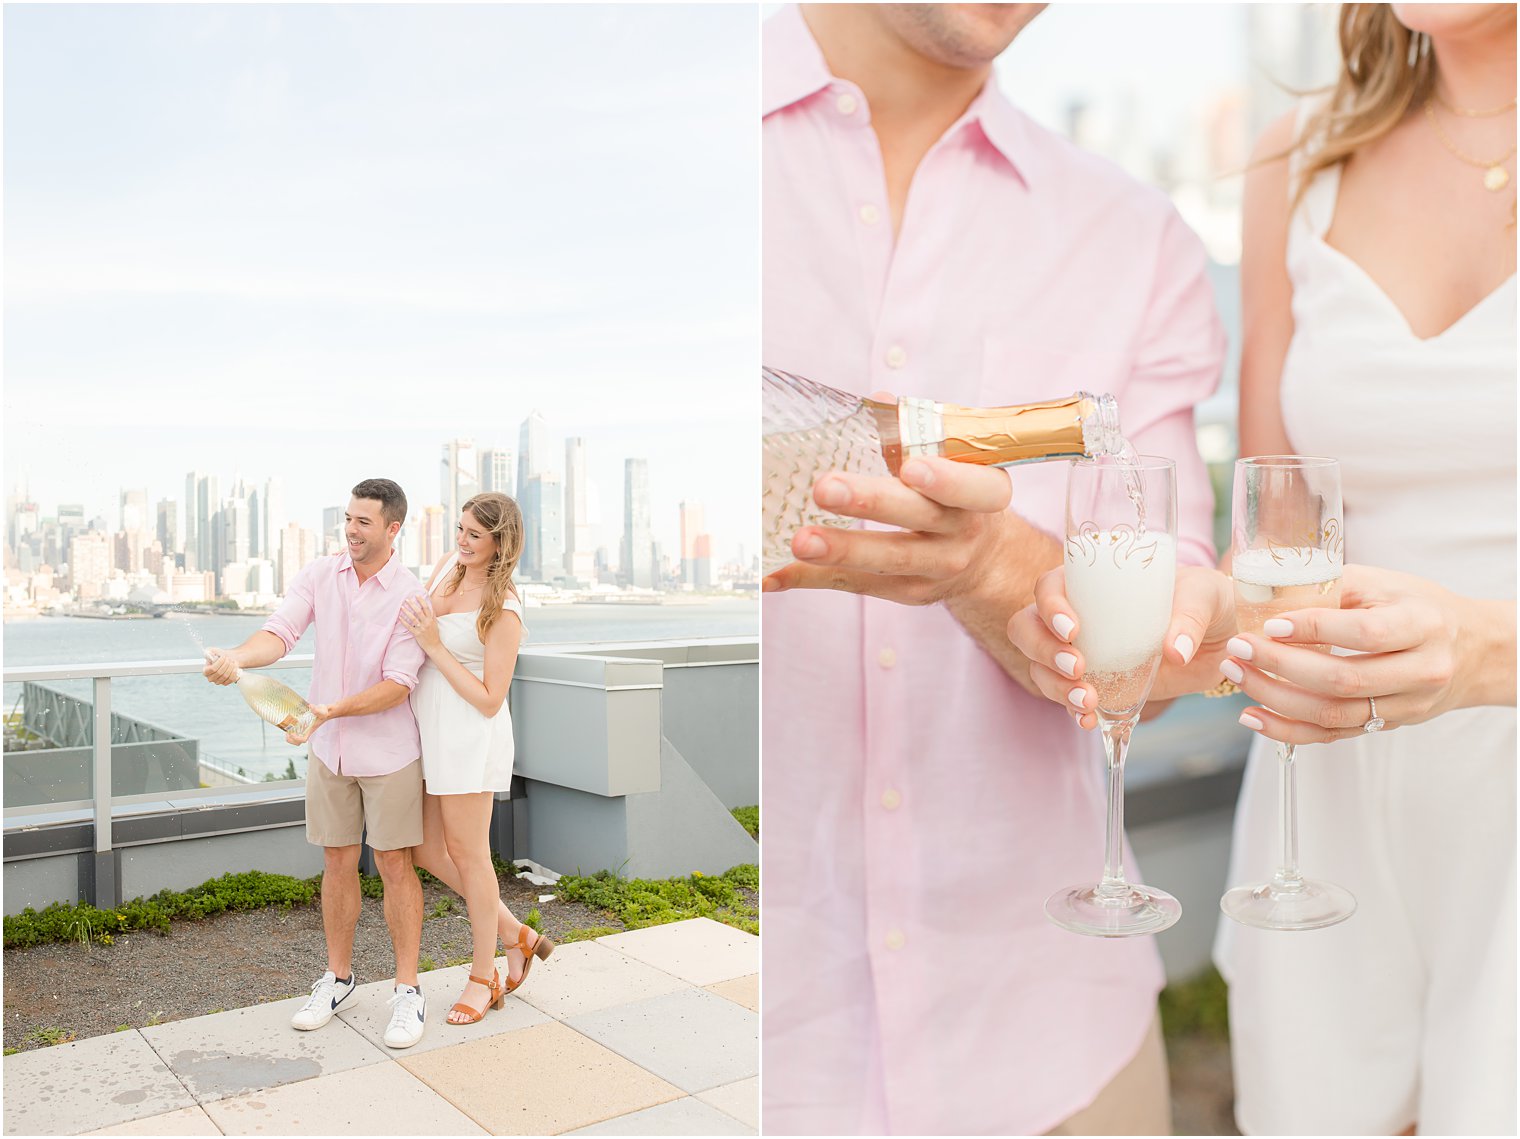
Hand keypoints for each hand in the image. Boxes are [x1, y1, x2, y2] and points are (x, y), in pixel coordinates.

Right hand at [202, 649, 240, 685]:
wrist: (228, 659)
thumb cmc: (220, 655)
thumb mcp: (213, 651)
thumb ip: (209, 651)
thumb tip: (209, 654)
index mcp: (205, 671)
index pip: (213, 668)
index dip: (220, 662)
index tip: (224, 656)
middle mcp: (210, 678)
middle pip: (220, 672)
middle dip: (226, 664)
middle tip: (229, 658)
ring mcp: (218, 682)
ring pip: (226, 676)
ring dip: (231, 667)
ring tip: (233, 662)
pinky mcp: (225, 683)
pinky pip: (231, 679)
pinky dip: (235, 672)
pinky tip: (235, 667)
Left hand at [285, 703, 332, 745]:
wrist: (325, 712)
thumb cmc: (323, 713)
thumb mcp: (321, 711)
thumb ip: (317, 710)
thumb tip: (311, 706)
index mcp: (310, 730)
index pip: (303, 739)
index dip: (296, 738)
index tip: (292, 733)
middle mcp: (306, 732)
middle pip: (298, 742)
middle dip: (290, 740)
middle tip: (287, 733)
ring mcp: (304, 730)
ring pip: (295, 739)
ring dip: (289, 737)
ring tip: (287, 730)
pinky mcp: (302, 727)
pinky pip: (295, 733)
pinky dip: (290, 731)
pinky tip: (289, 725)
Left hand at [399, 595, 440, 650]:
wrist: (434, 645)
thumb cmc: (434, 634)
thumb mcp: (435, 624)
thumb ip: (433, 616)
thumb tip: (431, 608)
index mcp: (431, 619)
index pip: (426, 607)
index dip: (421, 601)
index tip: (416, 595)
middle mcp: (427, 622)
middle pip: (419, 611)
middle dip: (412, 604)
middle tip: (407, 599)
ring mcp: (422, 628)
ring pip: (413, 618)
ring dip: (407, 612)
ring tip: (402, 607)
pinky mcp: (417, 634)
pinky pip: (409, 627)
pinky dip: (404, 622)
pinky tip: (400, 617)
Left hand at [762, 457, 1014, 604]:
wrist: (984, 561)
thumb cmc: (958, 496)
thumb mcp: (953, 463)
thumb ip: (914, 435)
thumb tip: (880, 400)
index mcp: (983, 493)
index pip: (974, 488)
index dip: (946, 480)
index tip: (910, 468)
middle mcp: (962, 533)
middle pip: (918, 519)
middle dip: (870, 503)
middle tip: (825, 488)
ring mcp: (935, 568)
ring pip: (887, 560)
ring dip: (840, 550)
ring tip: (800, 540)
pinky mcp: (905, 593)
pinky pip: (855, 585)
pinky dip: (812, 579)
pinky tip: (775, 575)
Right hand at [1009, 565, 1236, 729]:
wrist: (1224, 640)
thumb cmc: (1208, 601)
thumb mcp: (1206, 595)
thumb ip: (1191, 616)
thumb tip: (1174, 651)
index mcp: (1095, 583)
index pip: (1050, 586)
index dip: (1050, 606)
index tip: (1073, 629)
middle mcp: (1079, 615)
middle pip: (1028, 627)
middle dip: (1042, 650)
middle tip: (1077, 668)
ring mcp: (1082, 652)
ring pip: (1040, 666)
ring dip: (1054, 685)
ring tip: (1088, 700)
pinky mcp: (1096, 684)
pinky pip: (1065, 698)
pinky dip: (1071, 711)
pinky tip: (1089, 719)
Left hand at [1223, 564, 1483, 743]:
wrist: (1471, 650)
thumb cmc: (1419, 608)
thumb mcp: (1386, 584)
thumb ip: (1334, 584)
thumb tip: (1271, 586)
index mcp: (1421, 625)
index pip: (1364, 633)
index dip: (1314, 630)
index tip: (1270, 623)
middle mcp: (1419, 670)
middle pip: (1343, 679)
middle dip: (1281, 665)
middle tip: (1238, 649)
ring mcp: (1405, 705)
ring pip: (1333, 712)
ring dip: (1276, 698)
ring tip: (1236, 675)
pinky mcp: (1387, 726)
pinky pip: (1332, 735)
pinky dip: (1288, 730)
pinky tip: (1253, 716)